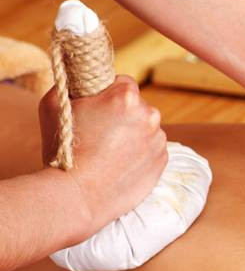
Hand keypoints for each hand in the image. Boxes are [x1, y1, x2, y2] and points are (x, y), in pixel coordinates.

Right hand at [38, 75, 167, 235]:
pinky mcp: (163, 161)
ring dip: (132, 135)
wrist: (78, 196)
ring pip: (145, 128)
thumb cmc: (63, 150)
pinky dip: (140, 153)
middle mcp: (150, 115)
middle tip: (99, 132)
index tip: (97, 106)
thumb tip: (77, 74)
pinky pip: (152, 149)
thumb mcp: (54, 104)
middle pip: (136, 106)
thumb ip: (70, 82)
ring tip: (108, 152)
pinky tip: (120, 164)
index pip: (122, 82)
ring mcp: (159, 139)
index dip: (107, 93)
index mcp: (126, 96)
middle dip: (121, 115)